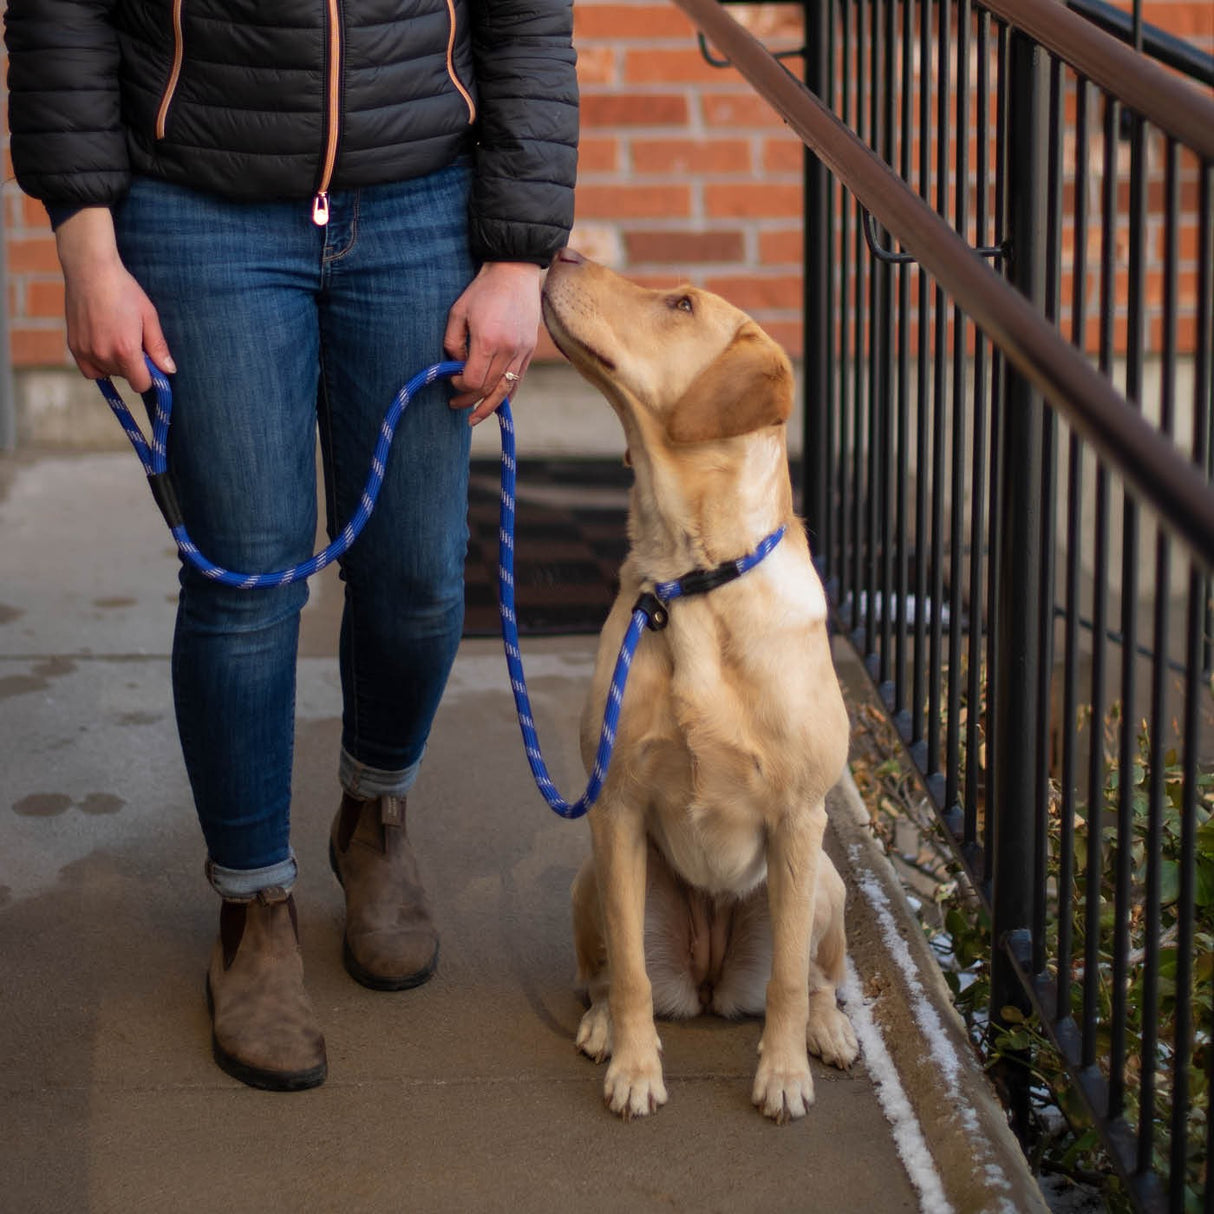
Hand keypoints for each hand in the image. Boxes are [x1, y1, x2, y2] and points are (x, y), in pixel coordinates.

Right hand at [55, 207, 174, 391]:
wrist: (90, 271)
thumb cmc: (124, 291)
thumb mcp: (149, 317)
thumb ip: (158, 347)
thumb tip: (169, 371)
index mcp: (125, 351)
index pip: (141, 384)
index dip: (150, 376)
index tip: (151, 363)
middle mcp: (103, 355)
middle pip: (125, 377)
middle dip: (133, 365)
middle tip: (132, 339)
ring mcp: (85, 351)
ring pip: (107, 373)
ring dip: (115, 364)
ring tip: (116, 337)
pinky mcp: (73, 346)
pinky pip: (89, 370)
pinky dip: (98, 364)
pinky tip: (104, 346)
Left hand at [443, 261, 541, 424]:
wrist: (515, 272)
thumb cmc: (482, 290)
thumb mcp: (458, 312)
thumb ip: (452, 343)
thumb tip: (455, 366)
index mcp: (488, 341)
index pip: (472, 380)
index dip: (458, 386)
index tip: (450, 380)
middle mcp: (509, 350)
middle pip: (488, 388)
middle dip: (469, 400)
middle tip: (454, 405)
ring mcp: (522, 352)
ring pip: (505, 390)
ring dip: (488, 407)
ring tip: (474, 417)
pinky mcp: (530, 350)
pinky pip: (518, 381)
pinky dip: (506, 395)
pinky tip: (495, 405)